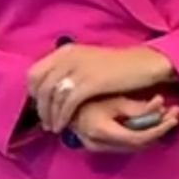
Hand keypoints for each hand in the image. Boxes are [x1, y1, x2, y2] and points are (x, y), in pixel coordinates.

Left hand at [27, 44, 174, 132]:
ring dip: (49, 115)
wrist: (145, 65)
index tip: (39, 106)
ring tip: (54, 128)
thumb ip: (70, 70)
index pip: (34, 72)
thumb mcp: (89, 62)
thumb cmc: (118, 67)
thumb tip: (51, 89)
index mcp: (66, 50)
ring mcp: (79, 69)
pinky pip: (67, 103)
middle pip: (40, 86)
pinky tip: (64, 126)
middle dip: (39, 107)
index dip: (32, 92)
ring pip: (51, 96)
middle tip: (45, 122)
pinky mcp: (90, 82)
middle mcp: (69, 56)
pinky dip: (62, 117)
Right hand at [68, 93, 178, 152]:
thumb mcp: (113, 97)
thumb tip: (160, 106)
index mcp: (100, 130)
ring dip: (152, 133)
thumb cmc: (86, 92)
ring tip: (167, 115)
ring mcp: (95, 146)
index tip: (174, 116)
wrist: (60, 94)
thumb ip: (136, 107)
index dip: (159, 129)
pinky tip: (150, 121)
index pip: (138, 139)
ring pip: (131, 146)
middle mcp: (97, 143)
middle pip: (137, 145)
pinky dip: (140, 134)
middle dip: (159, 131)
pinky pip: (124, 143)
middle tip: (175, 114)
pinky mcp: (96, 144)